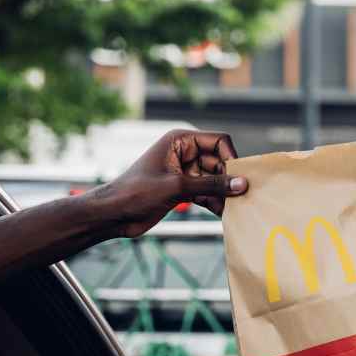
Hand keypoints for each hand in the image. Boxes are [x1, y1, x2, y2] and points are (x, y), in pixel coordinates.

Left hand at [88, 129, 246, 237]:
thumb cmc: (136, 192)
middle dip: (229, 180)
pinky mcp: (184, 189)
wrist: (113, 214)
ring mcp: (185, 172)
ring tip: (233, 209)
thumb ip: (212, 185)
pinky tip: (222, 215)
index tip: (240, 178)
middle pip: (220, 162)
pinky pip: (208, 192)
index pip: (218, 141)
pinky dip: (215, 202)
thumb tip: (242, 184)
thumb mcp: (177, 186)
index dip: (231, 157)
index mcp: (180, 141)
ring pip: (215, 180)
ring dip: (223, 194)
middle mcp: (185, 153)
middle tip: (240, 199)